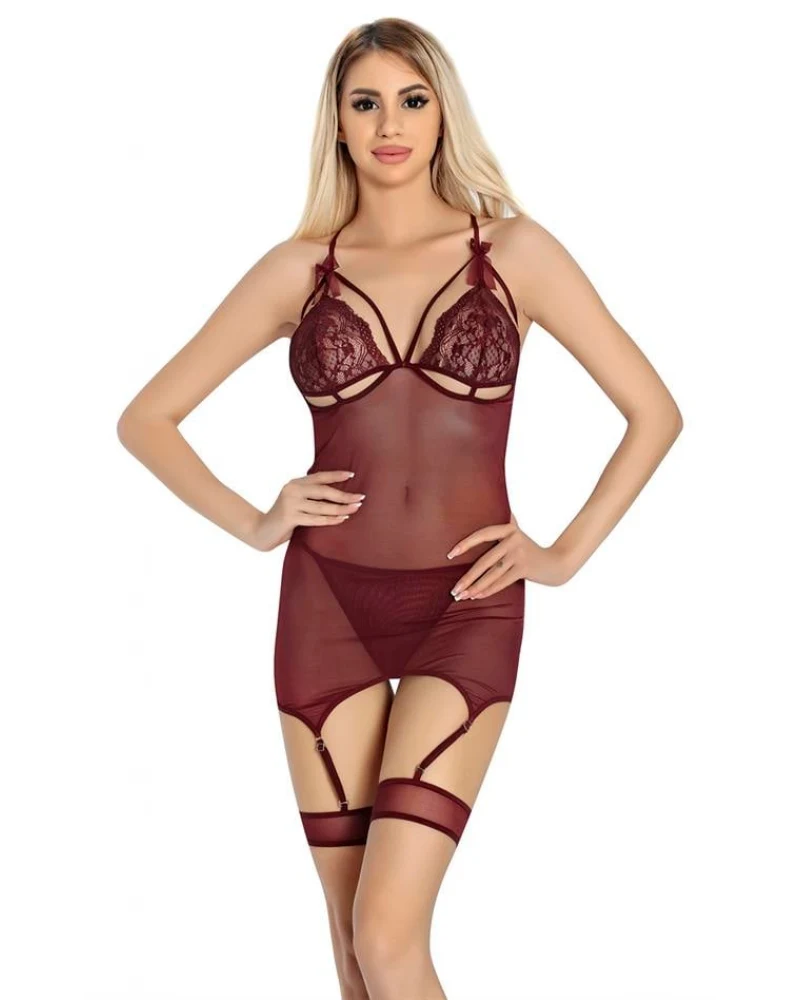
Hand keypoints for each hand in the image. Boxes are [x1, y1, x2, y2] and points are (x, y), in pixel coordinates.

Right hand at [247, 469, 364, 551]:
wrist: (261, 531)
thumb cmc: (284, 518)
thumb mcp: (295, 502)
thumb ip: (310, 496)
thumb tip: (337, 495)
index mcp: (295, 483)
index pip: (319, 476)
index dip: (336, 475)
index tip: (352, 476)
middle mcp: (292, 490)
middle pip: (324, 491)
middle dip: (345, 494)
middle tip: (361, 497)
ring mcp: (291, 503)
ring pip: (322, 506)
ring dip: (342, 508)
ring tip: (356, 508)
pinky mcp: (290, 517)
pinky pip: (316, 519)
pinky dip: (331, 519)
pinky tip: (343, 519)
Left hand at [447, 513, 574, 598]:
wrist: (555, 563)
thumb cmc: (529, 549)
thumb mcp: (517, 533)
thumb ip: (505, 524)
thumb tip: (486, 509)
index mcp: (508, 528)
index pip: (482, 534)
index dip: (466, 544)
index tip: (450, 555)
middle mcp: (514, 539)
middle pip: (485, 560)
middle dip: (468, 577)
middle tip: (454, 589)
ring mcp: (520, 554)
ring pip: (492, 573)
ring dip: (475, 586)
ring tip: (462, 595)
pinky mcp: (525, 568)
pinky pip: (503, 581)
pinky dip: (489, 590)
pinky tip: (477, 596)